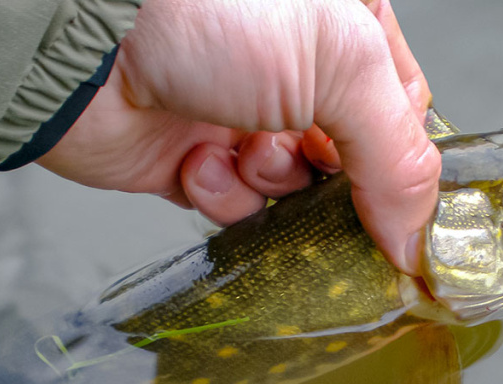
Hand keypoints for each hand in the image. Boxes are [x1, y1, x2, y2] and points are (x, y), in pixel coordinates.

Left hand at [37, 0, 438, 274]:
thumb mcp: (340, 62)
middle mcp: (296, 72)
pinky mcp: (192, 157)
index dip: (401, 167)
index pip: (401, 115)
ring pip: (291, 190)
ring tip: (245, 150)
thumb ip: (398, 155)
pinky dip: (219, 192)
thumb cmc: (209, 10)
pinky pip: (232, 203)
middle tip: (318, 184)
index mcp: (344, 30)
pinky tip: (197, 160)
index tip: (400, 215)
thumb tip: (416, 241)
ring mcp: (243, 114)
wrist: (87, 39)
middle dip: (334, 183)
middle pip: (348, 162)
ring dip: (271, 183)